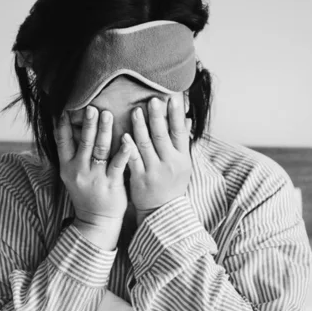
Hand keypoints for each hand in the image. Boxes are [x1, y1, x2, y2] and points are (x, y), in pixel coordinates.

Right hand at [55, 106, 130, 249]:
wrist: (96, 222)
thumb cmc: (86, 194)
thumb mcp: (72, 175)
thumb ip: (72, 154)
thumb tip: (70, 127)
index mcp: (67, 167)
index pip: (62, 141)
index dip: (63, 124)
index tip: (67, 107)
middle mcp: (79, 170)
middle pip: (84, 142)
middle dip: (88, 123)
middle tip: (92, 106)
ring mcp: (95, 177)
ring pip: (100, 149)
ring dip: (104, 130)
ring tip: (108, 113)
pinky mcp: (111, 184)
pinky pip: (118, 164)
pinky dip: (123, 150)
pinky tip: (128, 138)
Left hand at [124, 96, 192, 224]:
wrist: (162, 212)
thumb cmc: (172, 186)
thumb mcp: (183, 165)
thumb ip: (182, 142)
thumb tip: (187, 119)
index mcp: (182, 158)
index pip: (180, 132)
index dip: (176, 114)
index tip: (173, 97)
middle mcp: (170, 163)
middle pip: (163, 135)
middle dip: (158, 116)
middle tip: (153, 99)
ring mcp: (154, 171)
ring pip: (147, 145)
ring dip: (141, 126)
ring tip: (136, 111)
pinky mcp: (140, 179)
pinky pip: (134, 160)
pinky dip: (129, 147)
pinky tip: (123, 135)